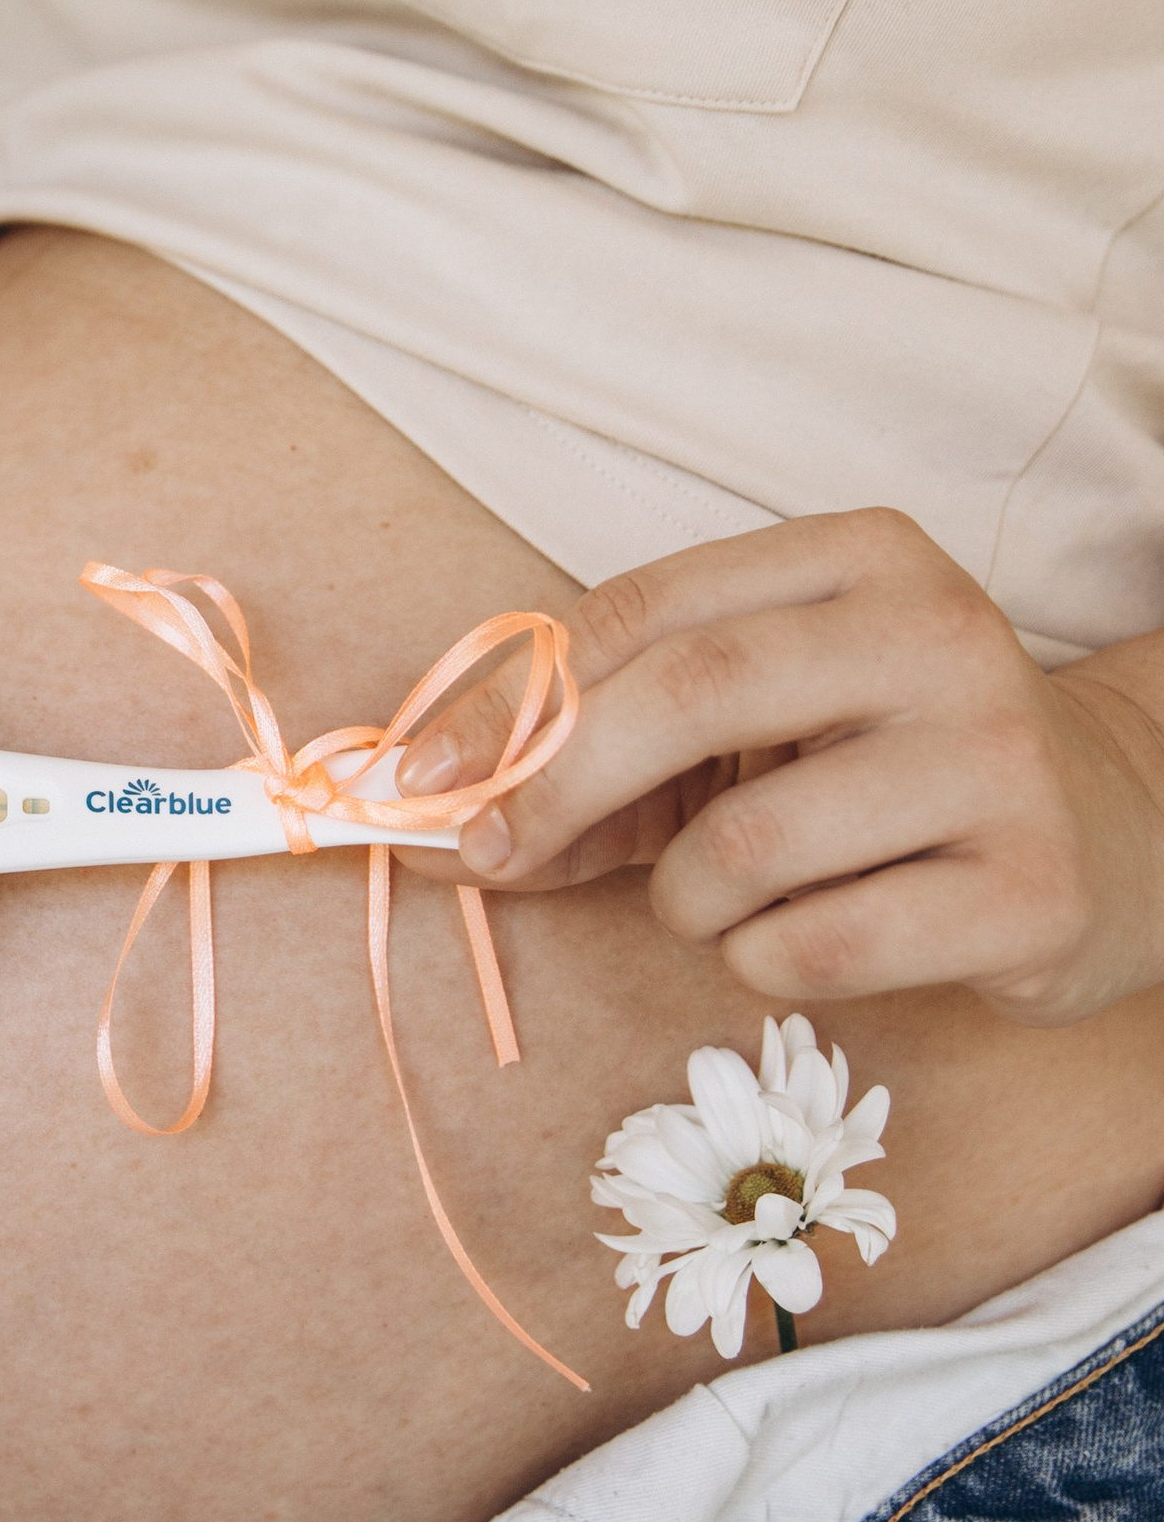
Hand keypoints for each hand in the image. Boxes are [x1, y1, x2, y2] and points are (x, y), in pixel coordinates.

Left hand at [394, 510, 1163, 1025]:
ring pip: (740, 850)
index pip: (646, 610)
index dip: (517, 702)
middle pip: (688, 697)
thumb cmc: (885, 770)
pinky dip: (759, 963)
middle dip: (555, 790)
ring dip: (683, 903)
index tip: (427, 781)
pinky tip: (805, 939)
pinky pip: (812, 949)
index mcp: (862, 557)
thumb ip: (603, 748)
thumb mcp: (758, 723)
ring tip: (724, 902)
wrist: (1116, 833)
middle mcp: (940, 635)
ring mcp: (995, 762)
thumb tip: (430, 817)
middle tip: (492, 855)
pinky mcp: (1028, 891)